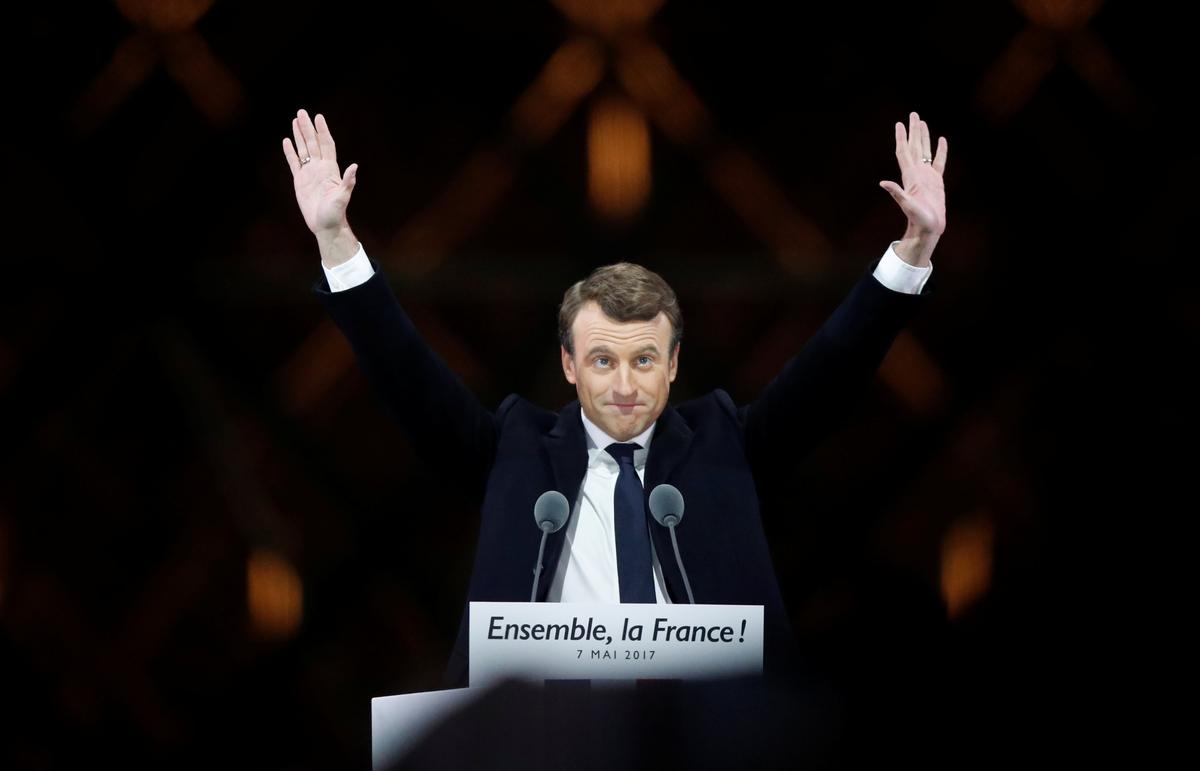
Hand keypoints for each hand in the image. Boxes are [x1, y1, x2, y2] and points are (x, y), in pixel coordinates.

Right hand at [282, 108, 357, 236]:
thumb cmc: (336, 213)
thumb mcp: (343, 197)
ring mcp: (310, 173)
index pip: (326, 144)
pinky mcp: (300, 181)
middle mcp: (320, 168)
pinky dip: (290, 152)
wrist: (325, 225)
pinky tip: (286, 141)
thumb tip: (354, 167)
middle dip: (308, 127)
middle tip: (301, 112)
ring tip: (295, 120)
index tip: (318, 117)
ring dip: (299, 136)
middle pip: (313, 142)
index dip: (322, 131)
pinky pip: (294, 163)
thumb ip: (347, 182)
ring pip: (303, 149)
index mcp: (331, 169)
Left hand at [879, 111, 946, 242]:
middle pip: (914, 146)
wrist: (927, 228)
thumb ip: (896, 193)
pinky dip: (940, 151)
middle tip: (913, 114)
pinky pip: (939, 162)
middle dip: (913, 131)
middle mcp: (917, 173)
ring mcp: (926, 176)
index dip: (901, 137)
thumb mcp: (907, 205)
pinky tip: (942, 140)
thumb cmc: (918, 219)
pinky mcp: (936, 181)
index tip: (899, 123)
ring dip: (924, 137)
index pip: (904, 151)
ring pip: (925, 151)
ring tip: (923, 122)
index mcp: (910, 175)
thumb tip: (882, 183)